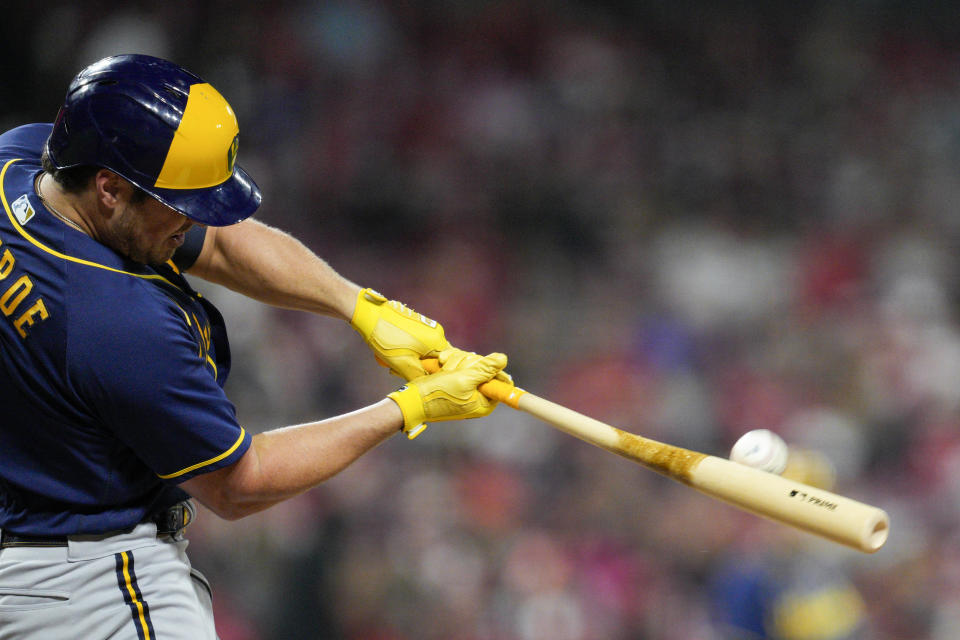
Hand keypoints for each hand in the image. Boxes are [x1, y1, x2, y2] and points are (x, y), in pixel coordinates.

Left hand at [350, 288, 450, 379]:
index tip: (418, 379)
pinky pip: (418, 342)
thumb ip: (419, 376)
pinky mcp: (417, 322)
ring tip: (392, 361)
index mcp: (437, 341)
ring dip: (412, 359)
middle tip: (400, 371)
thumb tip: (427, 384)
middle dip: (419, 367)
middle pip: (433, 357)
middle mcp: (436, 331)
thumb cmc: (387, 339)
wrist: (370, 315)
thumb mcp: (403, 364)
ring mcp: (426, 325)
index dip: (431, 374)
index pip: (444, 364)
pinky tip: (392, 351)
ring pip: (424, 350)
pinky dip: (408, 349)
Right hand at [388, 350, 508, 438]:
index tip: (480, 365)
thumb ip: (485, 370)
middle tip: (454, 372)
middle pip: (485, 367)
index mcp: (484, 401)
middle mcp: (477, 394)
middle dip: (467, 364)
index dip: (492, 369)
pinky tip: (441, 365)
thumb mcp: (463, 380)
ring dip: (456, 361)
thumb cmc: (436, 394)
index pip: (501, 380)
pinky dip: (449, 361)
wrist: (411, 399)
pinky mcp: (455, 379)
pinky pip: (459, 362)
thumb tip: (503, 360)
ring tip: (444, 370)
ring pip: (470, 362)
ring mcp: (465, 387)